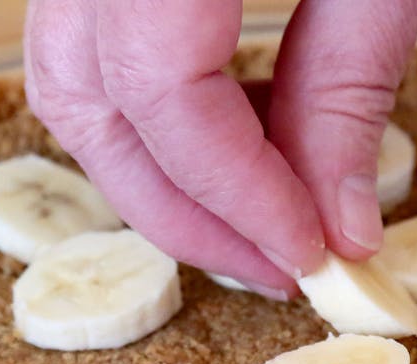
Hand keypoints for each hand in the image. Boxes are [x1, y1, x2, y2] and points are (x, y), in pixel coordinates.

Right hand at [24, 0, 416, 297]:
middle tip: (275, 267)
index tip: (310, 253)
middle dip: (180, 212)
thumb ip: (347, 87)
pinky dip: (152, 107)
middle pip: (85, 106)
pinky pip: (88, 43)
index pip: (164, 99)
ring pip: (69, 81)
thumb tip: (340, 230)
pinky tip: (242, 128)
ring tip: (262, 212)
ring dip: (159, 169)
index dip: (239, 196)